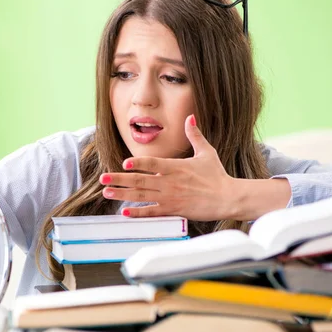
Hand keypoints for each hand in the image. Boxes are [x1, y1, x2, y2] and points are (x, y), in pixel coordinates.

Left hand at [100, 114, 236, 220]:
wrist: (228, 198)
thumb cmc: (217, 175)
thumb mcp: (206, 152)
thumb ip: (195, 135)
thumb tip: (191, 117)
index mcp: (176, 167)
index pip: (153, 163)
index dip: (138, 163)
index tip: (124, 163)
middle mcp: (170, 182)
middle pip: (140, 181)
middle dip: (119, 180)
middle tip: (103, 179)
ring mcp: (170, 197)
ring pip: (142, 197)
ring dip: (123, 195)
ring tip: (107, 193)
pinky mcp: (174, 210)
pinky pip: (152, 212)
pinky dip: (138, 213)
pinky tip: (125, 212)